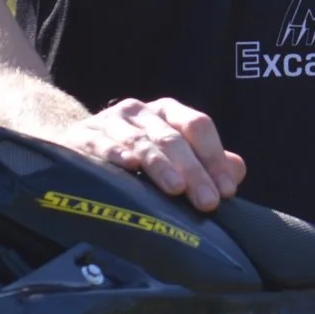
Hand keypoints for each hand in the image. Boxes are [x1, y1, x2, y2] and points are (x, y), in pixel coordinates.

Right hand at [58, 97, 246, 211]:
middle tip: (208, 202)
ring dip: (160, 166)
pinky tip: (129, 167)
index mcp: (168, 112)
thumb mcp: (172, 154)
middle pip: (173, 138)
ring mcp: (110, 121)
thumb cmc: (136, 155)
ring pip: (141, 142)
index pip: (198, 126)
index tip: (226, 191)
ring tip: (176, 189)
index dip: (214, 157)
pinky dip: (116, 154)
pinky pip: (102, 144)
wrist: (77, 147)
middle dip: (194, 171)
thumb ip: (207, 162)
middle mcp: (141, 111)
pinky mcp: (83, 136)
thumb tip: (237, 172)